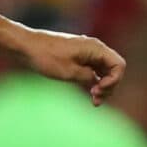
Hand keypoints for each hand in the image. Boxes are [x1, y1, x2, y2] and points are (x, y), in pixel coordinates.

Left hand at [6, 25, 126, 106]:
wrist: (27, 47)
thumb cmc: (47, 57)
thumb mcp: (70, 72)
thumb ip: (89, 79)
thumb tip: (98, 84)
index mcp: (95, 48)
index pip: (119, 65)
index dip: (114, 81)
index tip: (98, 90)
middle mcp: (94, 49)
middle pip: (113, 70)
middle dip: (109, 86)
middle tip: (95, 99)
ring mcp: (87, 53)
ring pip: (104, 72)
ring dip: (101, 86)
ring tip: (93, 100)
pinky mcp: (79, 58)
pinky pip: (94, 71)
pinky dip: (93, 82)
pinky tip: (88, 93)